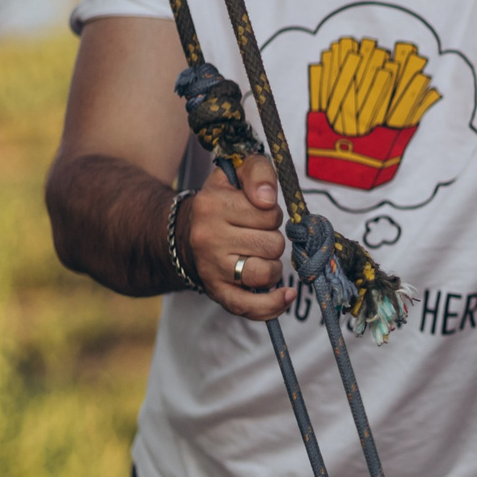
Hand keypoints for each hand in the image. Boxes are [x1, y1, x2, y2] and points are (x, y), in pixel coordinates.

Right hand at [183, 154, 295, 320]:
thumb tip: (267, 199)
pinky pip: (249, 306)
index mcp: (211, 204)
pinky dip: (272, 304)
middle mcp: (207, 238)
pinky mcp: (217, 292)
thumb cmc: (224, 201)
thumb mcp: (237, 172)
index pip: (269, 212)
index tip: (257, 211)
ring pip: (267, 272)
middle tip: (255, 233)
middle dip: (273, 238)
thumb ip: (258, 171)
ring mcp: (211, 268)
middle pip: (273, 244)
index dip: (272, 213)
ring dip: (272, 264)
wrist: (190, 231)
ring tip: (258, 254)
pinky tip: (286, 295)